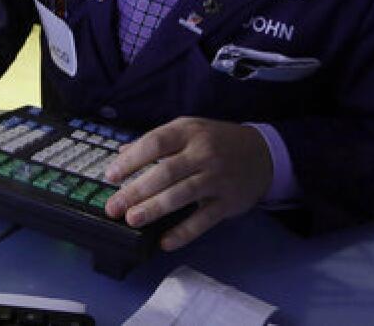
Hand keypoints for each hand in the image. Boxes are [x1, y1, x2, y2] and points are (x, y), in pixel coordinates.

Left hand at [104, 117, 272, 250]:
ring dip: (155, 208)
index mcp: (189, 132)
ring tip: (133, 219)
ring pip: (182, 194)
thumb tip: (122, 154)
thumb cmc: (217, 141)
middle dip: (137, 190)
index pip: (155, 143)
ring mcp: (217, 178)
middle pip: (166, 172)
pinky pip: (203, 220)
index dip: (132, 160)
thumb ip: (157, 141)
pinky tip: (165, 241)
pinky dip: (184, 232)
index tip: (111, 176)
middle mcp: (203, 153)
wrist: (262, 153)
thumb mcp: (189, 130)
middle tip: (114, 207)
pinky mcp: (227, 202)